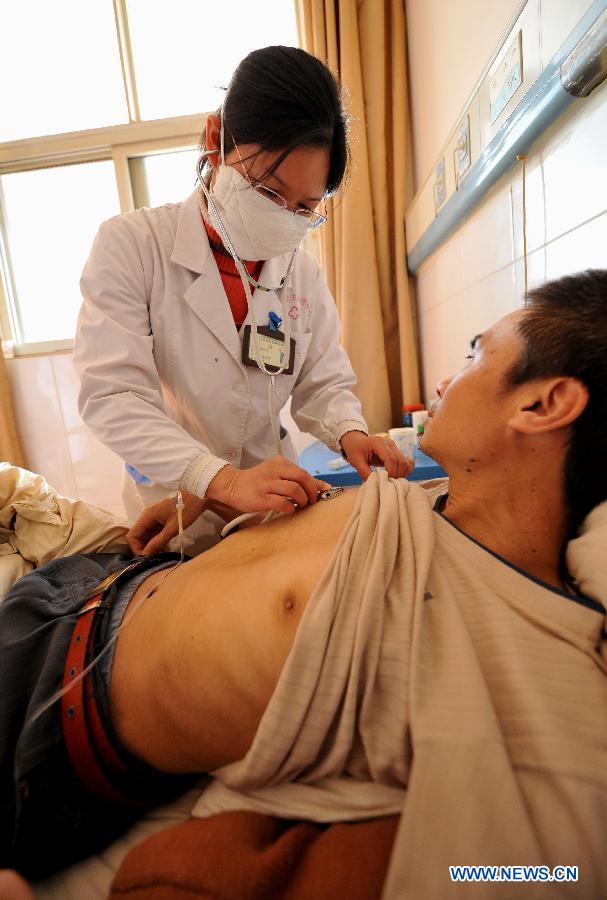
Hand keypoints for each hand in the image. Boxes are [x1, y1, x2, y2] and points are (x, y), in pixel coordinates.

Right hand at [127, 491, 206, 555]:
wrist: (199, 496)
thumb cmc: (186, 510)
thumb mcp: (173, 528)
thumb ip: (158, 541)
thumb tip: (146, 554)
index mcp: (147, 516)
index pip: (132, 535)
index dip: (136, 548)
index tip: (146, 558)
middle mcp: (147, 516)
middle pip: (139, 536)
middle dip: (145, 548)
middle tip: (155, 557)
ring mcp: (154, 518)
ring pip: (147, 535)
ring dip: (152, 545)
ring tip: (162, 553)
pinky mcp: (161, 520)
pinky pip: (154, 532)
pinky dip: (158, 541)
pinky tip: (166, 547)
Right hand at [206, 457, 330, 515]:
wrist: (232, 485)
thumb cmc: (258, 482)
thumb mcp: (277, 474)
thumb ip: (296, 478)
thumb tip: (323, 487)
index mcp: (280, 463)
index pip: (304, 472)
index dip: (316, 484)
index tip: (324, 492)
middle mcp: (274, 470)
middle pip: (302, 477)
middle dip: (311, 491)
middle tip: (312, 501)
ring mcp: (267, 484)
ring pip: (293, 489)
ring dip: (302, 500)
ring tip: (301, 505)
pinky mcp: (261, 497)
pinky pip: (281, 502)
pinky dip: (290, 508)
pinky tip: (289, 510)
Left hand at [340, 430, 413, 480]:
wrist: (357, 442)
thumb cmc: (355, 450)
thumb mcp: (356, 461)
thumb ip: (364, 472)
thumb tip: (375, 484)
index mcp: (378, 443)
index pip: (391, 458)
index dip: (391, 472)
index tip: (385, 481)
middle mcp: (390, 444)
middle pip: (401, 461)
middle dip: (397, 475)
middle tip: (388, 483)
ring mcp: (395, 447)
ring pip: (407, 462)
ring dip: (402, 474)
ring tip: (391, 480)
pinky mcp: (398, 452)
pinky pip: (408, 462)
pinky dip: (405, 471)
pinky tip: (396, 476)